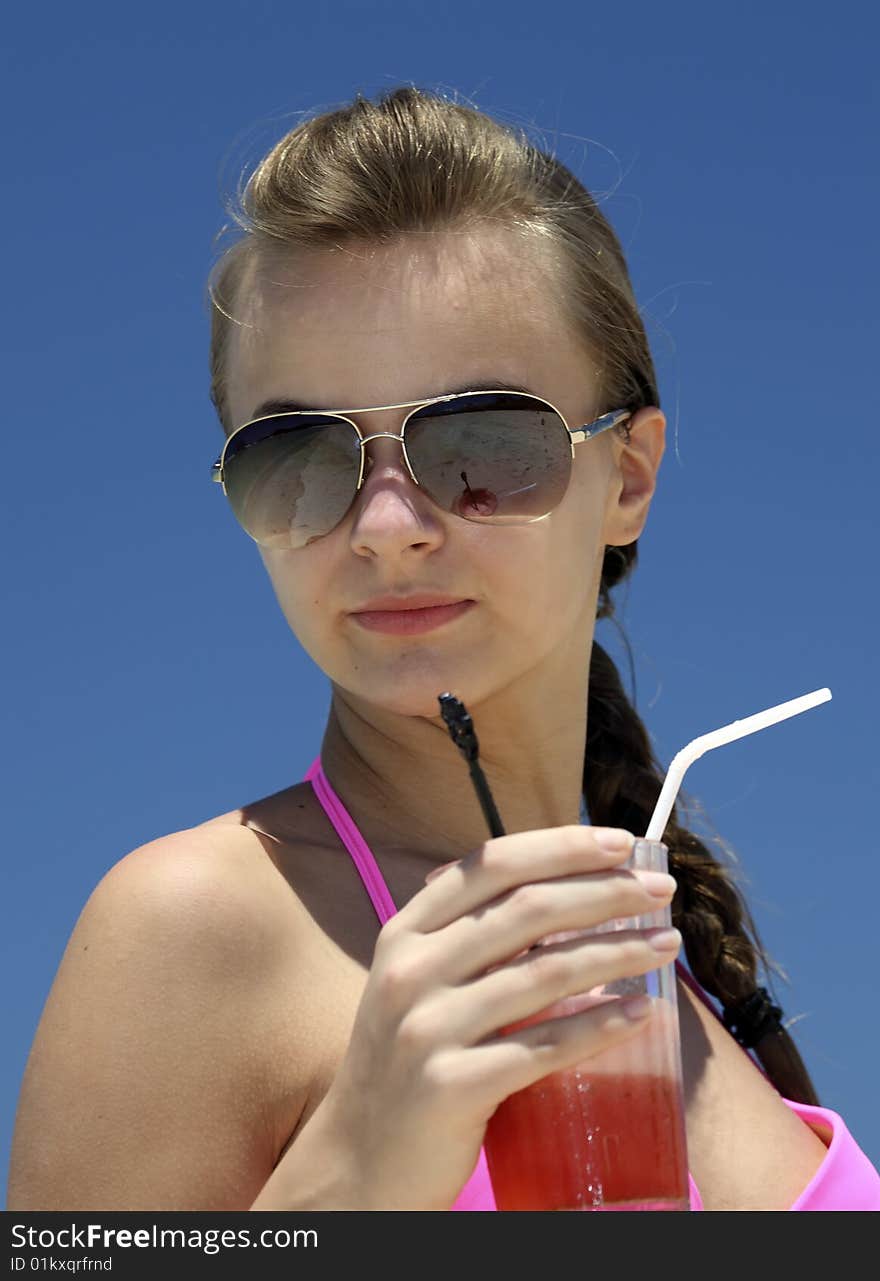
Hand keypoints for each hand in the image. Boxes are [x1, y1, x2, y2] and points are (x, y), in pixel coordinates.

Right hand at [314, 825, 678, 1209]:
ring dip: (619, 952)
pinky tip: (640, 1011)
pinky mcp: (450, 1087)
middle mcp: (410, 970)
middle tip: (662, 892)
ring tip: (667, 946)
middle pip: (527, 909)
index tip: (621, 843)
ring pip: (544, 972)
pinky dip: (600, 1026)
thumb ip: (467, 935)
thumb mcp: (415, 981)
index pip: (491, 864)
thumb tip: (561, 888)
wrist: (359, 1162)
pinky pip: (543, 1047)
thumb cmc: (406, 1060)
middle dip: (606, 892)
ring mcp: (426, 1028)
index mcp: (405, 932)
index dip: (561, 847)